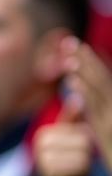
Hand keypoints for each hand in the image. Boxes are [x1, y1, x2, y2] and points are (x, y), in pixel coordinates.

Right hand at [34, 96, 92, 175]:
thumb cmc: (66, 156)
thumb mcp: (68, 135)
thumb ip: (72, 117)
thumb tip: (75, 99)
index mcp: (44, 134)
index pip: (80, 128)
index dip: (85, 137)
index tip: (74, 147)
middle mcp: (40, 146)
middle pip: (83, 140)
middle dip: (87, 150)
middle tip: (76, 158)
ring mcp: (43, 161)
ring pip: (82, 154)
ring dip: (86, 161)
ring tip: (76, 165)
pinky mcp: (50, 175)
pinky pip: (79, 167)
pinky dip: (82, 171)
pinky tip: (74, 174)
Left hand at [63, 38, 111, 173]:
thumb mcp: (104, 132)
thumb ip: (95, 117)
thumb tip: (80, 101)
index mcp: (111, 110)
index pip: (101, 83)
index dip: (89, 65)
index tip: (75, 52)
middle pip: (100, 79)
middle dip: (85, 60)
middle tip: (68, 43)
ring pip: (98, 89)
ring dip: (83, 71)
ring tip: (69, 56)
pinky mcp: (107, 132)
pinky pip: (94, 108)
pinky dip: (84, 91)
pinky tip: (72, 81)